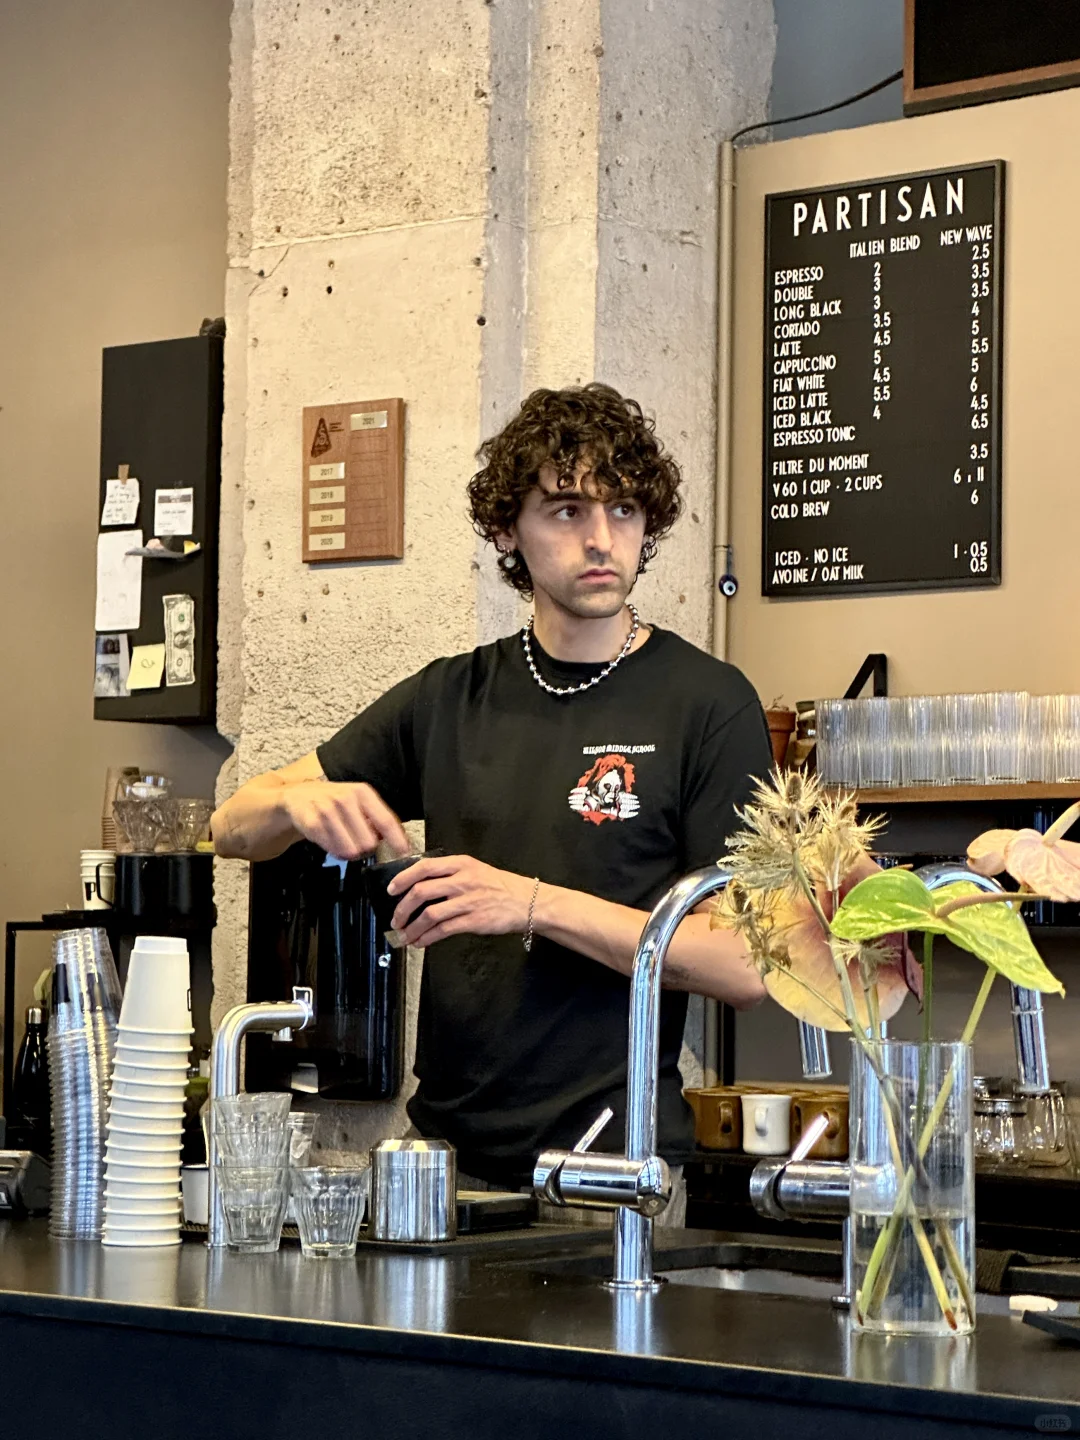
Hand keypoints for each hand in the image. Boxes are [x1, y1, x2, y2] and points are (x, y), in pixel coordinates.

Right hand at [281, 781, 409, 859]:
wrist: (298, 796)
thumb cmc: (333, 801)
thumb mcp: (357, 800)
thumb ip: (376, 818)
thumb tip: (397, 840)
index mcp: (362, 792)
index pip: (386, 820)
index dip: (397, 840)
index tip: (405, 852)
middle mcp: (345, 799)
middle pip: (369, 842)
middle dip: (367, 848)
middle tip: (359, 842)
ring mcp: (327, 811)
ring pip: (351, 850)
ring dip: (350, 852)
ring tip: (344, 841)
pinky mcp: (313, 824)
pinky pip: (333, 851)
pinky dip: (335, 851)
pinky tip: (331, 841)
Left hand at [387, 855, 534, 947]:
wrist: (529, 902)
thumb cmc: (503, 887)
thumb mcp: (477, 870)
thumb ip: (451, 874)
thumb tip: (421, 886)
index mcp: (462, 864)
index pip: (425, 867)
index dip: (403, 878)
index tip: (392, 889)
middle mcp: (463, 880)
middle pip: (421, 891)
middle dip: (402, 908)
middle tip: (396, 919)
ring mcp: (468, 901)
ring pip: (429, 914)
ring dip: (412, 927)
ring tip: (405, 935)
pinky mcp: (474, 921)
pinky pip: (443, 930)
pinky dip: (427, 938)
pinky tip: (421, 942)